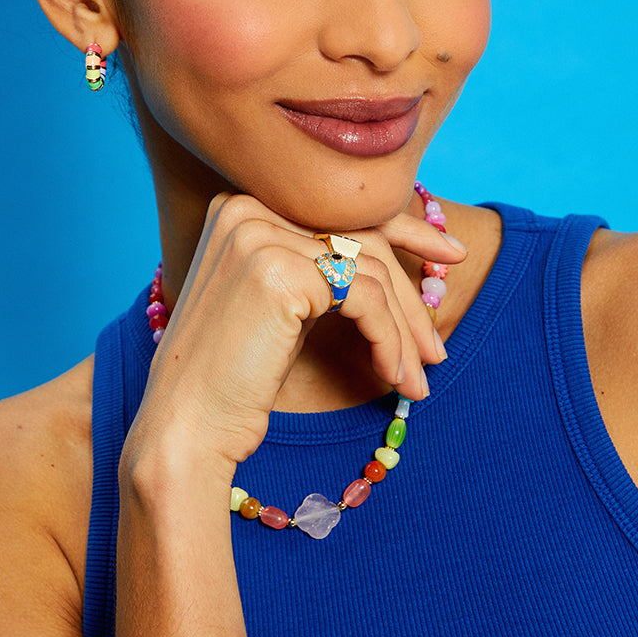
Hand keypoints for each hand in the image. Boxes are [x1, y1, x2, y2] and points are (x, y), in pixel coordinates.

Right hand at [121, 192, 465, 479]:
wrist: (186, 429)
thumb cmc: (233, 377)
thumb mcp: (284, 305)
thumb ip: (324, 268)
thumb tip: (401, 257)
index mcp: (240, 207)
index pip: (341, 212)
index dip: (406, 227)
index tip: (450, 253)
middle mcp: (245, 207)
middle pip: (359, 239)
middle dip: (410, 294)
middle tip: (437, 348)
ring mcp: (258, 234)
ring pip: (369, 271)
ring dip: (404, 331)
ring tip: (417, 378)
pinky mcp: (278, 269)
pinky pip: (364, 297)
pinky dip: (389, 339)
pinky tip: (392, 376)